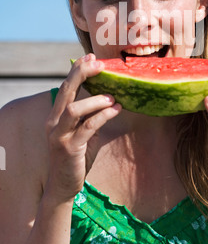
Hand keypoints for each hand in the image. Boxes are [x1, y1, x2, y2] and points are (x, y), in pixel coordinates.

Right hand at [45, 54, 121, 201]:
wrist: (64, 187)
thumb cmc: (76, 157)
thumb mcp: (83, 133)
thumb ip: (90, 117)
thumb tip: (109, 97)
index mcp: (56, 116)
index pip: (65, 87)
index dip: (77, 70)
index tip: (91, 56)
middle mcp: (54, 123)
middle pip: (66, 91)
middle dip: (82, 74)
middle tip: (99, 63)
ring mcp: (59, 136)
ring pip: (74, 109)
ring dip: (95, 100)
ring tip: (113, 97)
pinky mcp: (70, 149)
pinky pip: (88, 128)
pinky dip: (103, 116)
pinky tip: (116, 109)